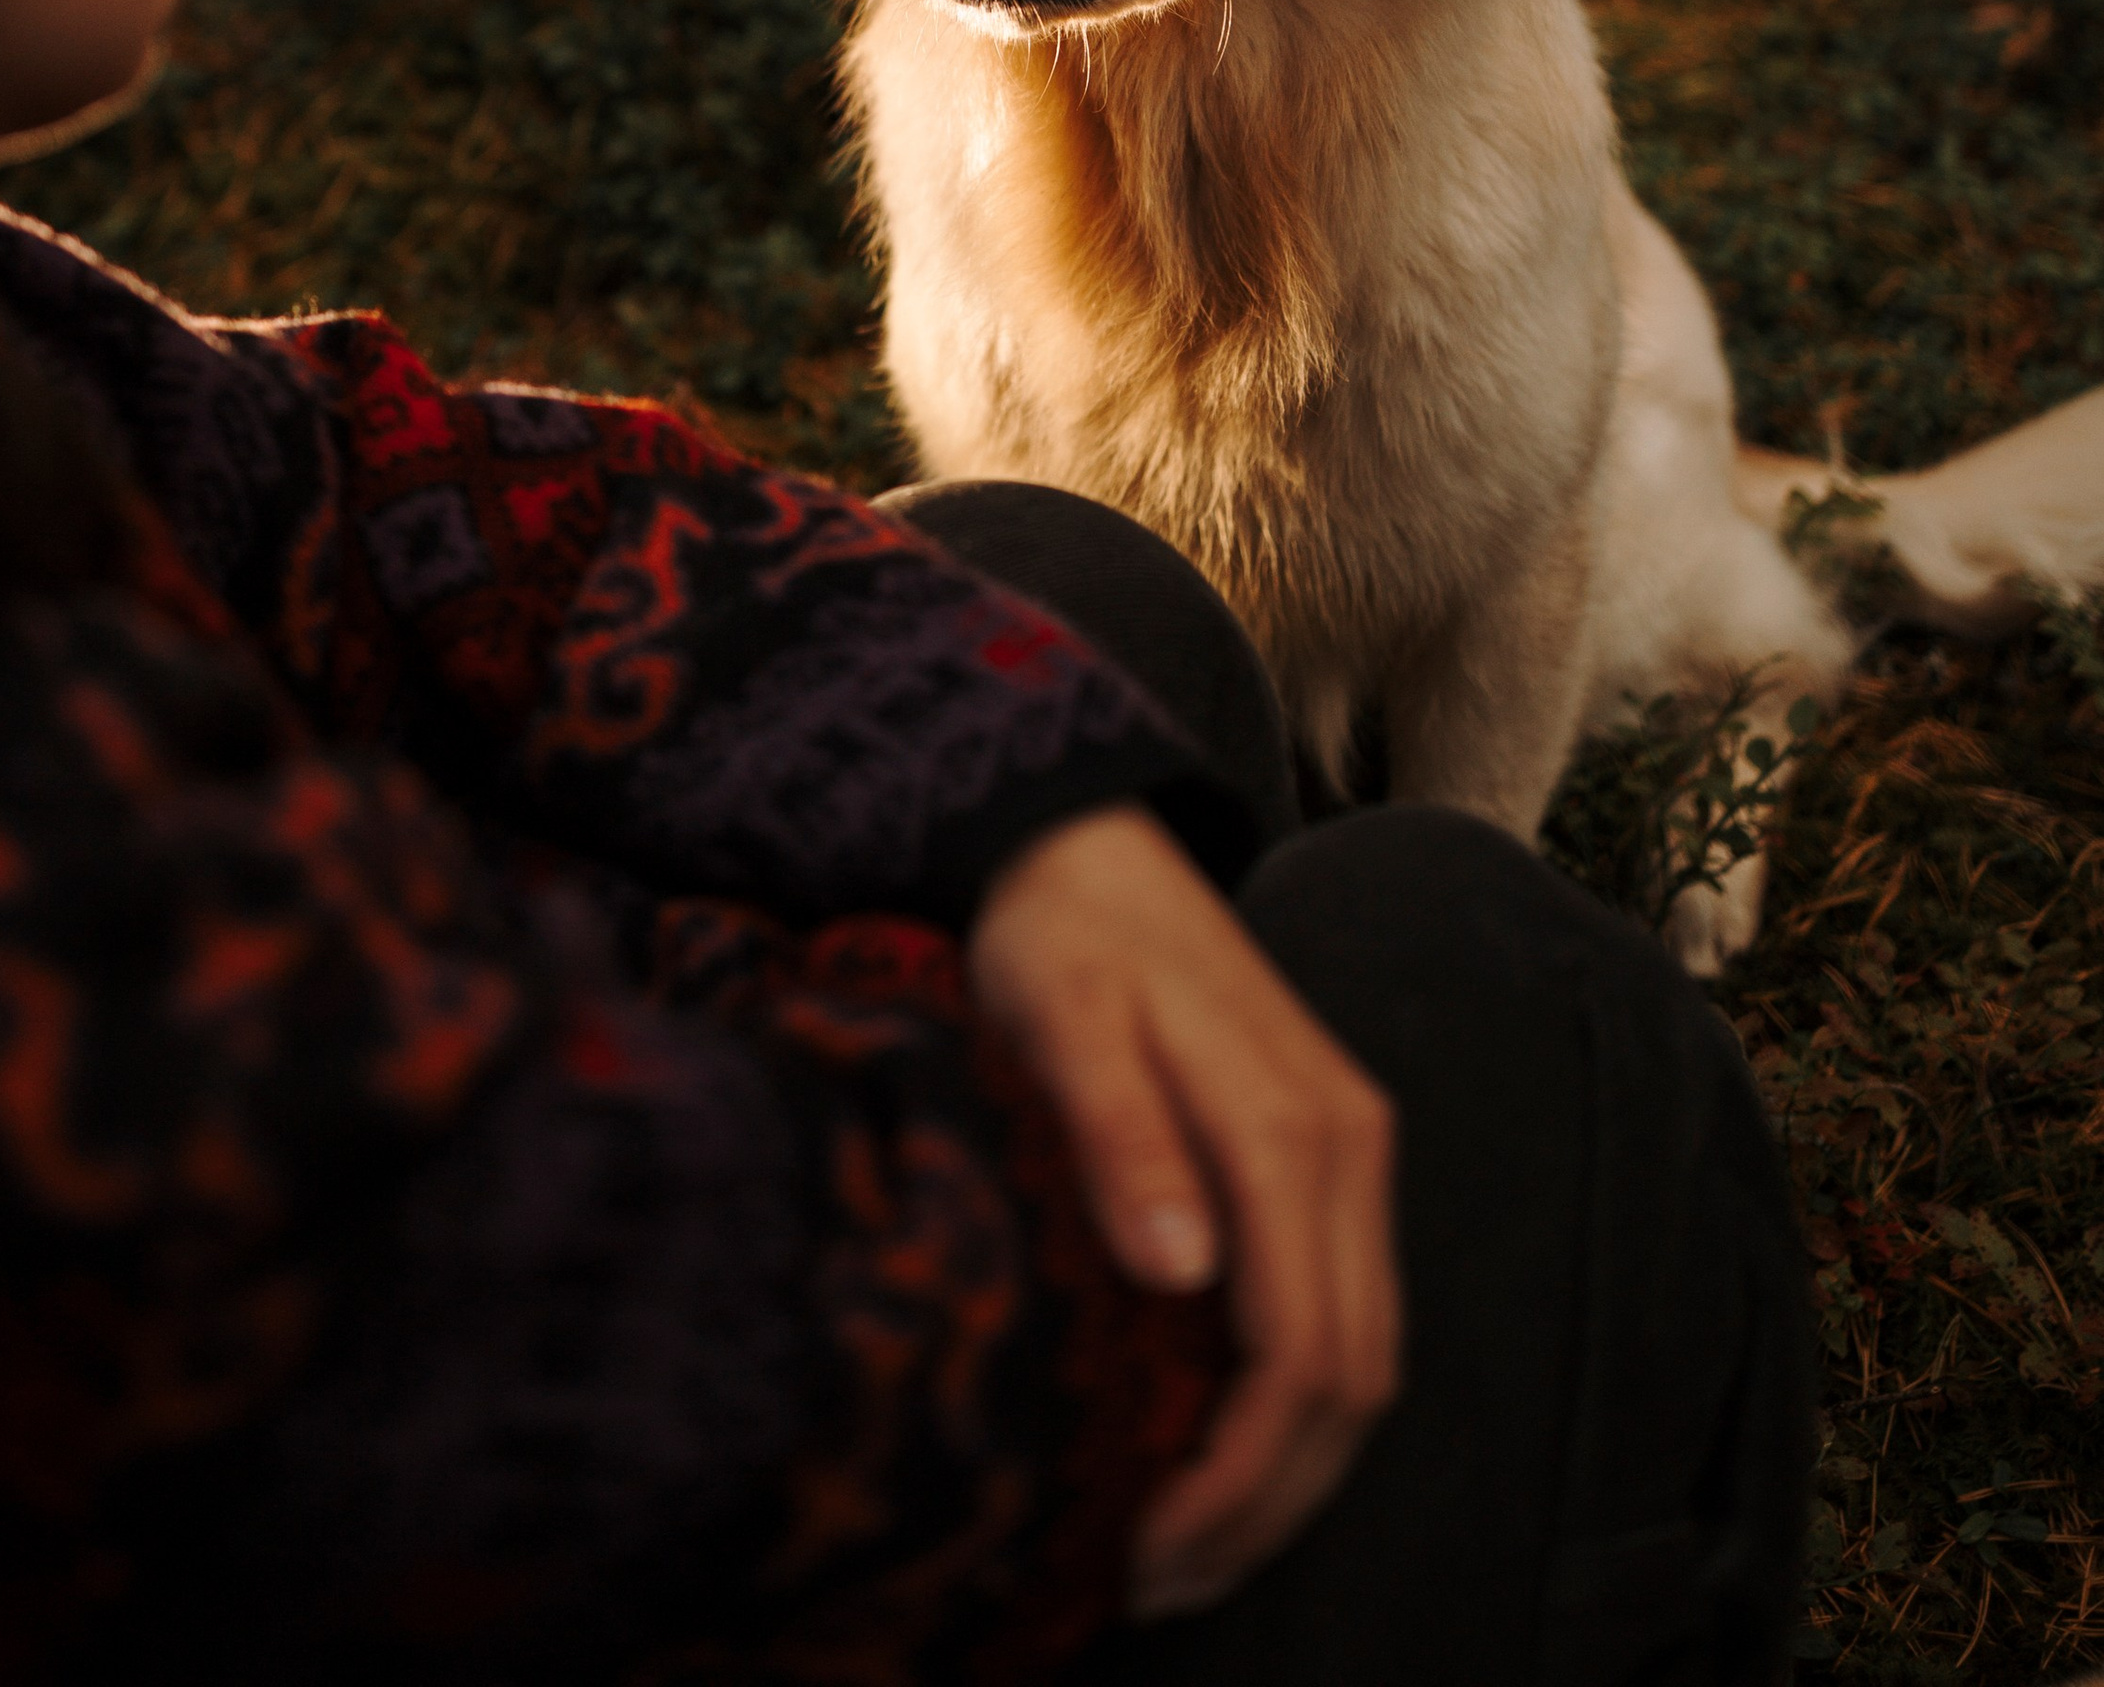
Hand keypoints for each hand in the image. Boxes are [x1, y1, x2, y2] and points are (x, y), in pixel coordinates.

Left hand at [967, 804, 1400, 1617]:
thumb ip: (1118, 1135)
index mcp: (1290, 1126)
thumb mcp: (1062, 1016)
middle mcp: (1350, 1148)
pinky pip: (1346, 1313)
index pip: (1299, 1354)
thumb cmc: (1060, 933)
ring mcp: (1354, 1153)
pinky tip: (1219, 1448)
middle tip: (1155, 1583)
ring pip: (1366, 1360)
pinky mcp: (1334, 1157)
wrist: (1088, 841)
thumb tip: (1176, 1272)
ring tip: (1182, 1547)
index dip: (1236, 1479)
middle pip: (1352, 1381)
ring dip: (1289, 1473)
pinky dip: (1299, 1409)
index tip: (1147, 1551)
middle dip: (1266, 1507)